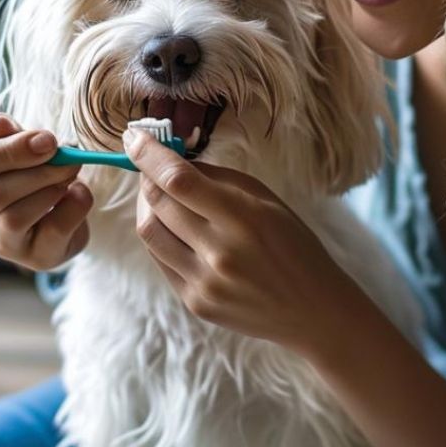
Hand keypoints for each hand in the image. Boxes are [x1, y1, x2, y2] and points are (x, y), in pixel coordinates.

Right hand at [0, 113, 93, 269]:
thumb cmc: (34, 172)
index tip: (46, 139)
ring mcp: (3, 242)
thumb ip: (6, 131)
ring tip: (70, 176)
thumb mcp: (20, 143)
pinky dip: (75, 206)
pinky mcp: (35, 257)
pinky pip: (54, 230)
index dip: (5, 151)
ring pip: (17, 217)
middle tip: (68, 157)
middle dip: (40, 170)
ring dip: (52, 189)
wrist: (67, 210)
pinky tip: (79, 195)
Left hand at [125, 129, 367, 355]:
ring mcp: (204, 282)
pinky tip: (177, 229)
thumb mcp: (266, 200)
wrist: (312, 308)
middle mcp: (219, 252)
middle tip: (151, 167)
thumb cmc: (294, 244)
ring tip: (162, 198)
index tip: (133, 138)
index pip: (178, 181)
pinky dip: (162, 237)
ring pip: (150, 233)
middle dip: (148, 178)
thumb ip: (218, 179)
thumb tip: (173, 161)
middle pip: (157, 204)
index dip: (150, 156)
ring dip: (148, 208)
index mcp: (243, 217)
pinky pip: (161, 260)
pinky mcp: (195, 303)